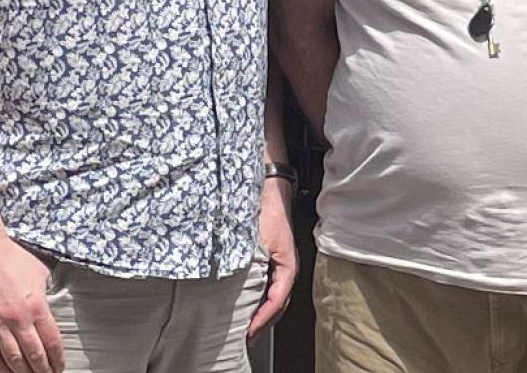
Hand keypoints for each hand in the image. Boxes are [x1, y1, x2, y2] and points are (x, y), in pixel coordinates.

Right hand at [0, 231, 62, 372]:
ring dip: (23, 372)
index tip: (59, 366)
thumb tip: (47, 305)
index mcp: (36, 306)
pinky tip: (4, 371)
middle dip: (43, 370)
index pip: (51, 341)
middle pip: (34, 355)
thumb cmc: (8, 257)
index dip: (57, 359)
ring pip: (13, 359)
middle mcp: (17, 319)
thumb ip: (45, 293)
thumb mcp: (39, 273)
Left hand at [249, 179, 299, 335]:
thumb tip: (239, 286)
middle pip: (278, 304)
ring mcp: (280, 265)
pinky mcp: (272, 261)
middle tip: (246, 337)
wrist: (271, 190)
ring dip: (263, 314)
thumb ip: (252, 262)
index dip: (263, 318)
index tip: (249, 330)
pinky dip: (260, 301)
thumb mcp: (258, 239)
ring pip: (275, 297)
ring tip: (247, 328)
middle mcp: (286, 268)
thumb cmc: (268, 211)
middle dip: (263, 322)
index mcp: (287, 266)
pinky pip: (270, 288)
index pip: (277, 300)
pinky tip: (248, 306)